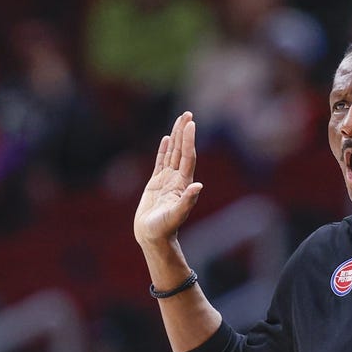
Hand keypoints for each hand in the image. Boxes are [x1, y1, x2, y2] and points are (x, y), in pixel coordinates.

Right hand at [134, 111, 202, 245]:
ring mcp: (167, 180)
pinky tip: (165, 139)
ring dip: (175, 137)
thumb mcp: (176, 215)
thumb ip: (187, 201)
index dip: (189, 140)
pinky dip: (163, 150)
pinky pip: (160, 162)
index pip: (187, 156)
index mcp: (183, 184)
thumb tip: (198, 186)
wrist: (153, 237)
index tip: (191, 123)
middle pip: (181, 150)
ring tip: (179, 120)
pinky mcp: (156, 184)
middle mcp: (177, 179)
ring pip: (171, 153)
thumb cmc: (164, 229)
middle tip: (187, 113)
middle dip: (184, 132)